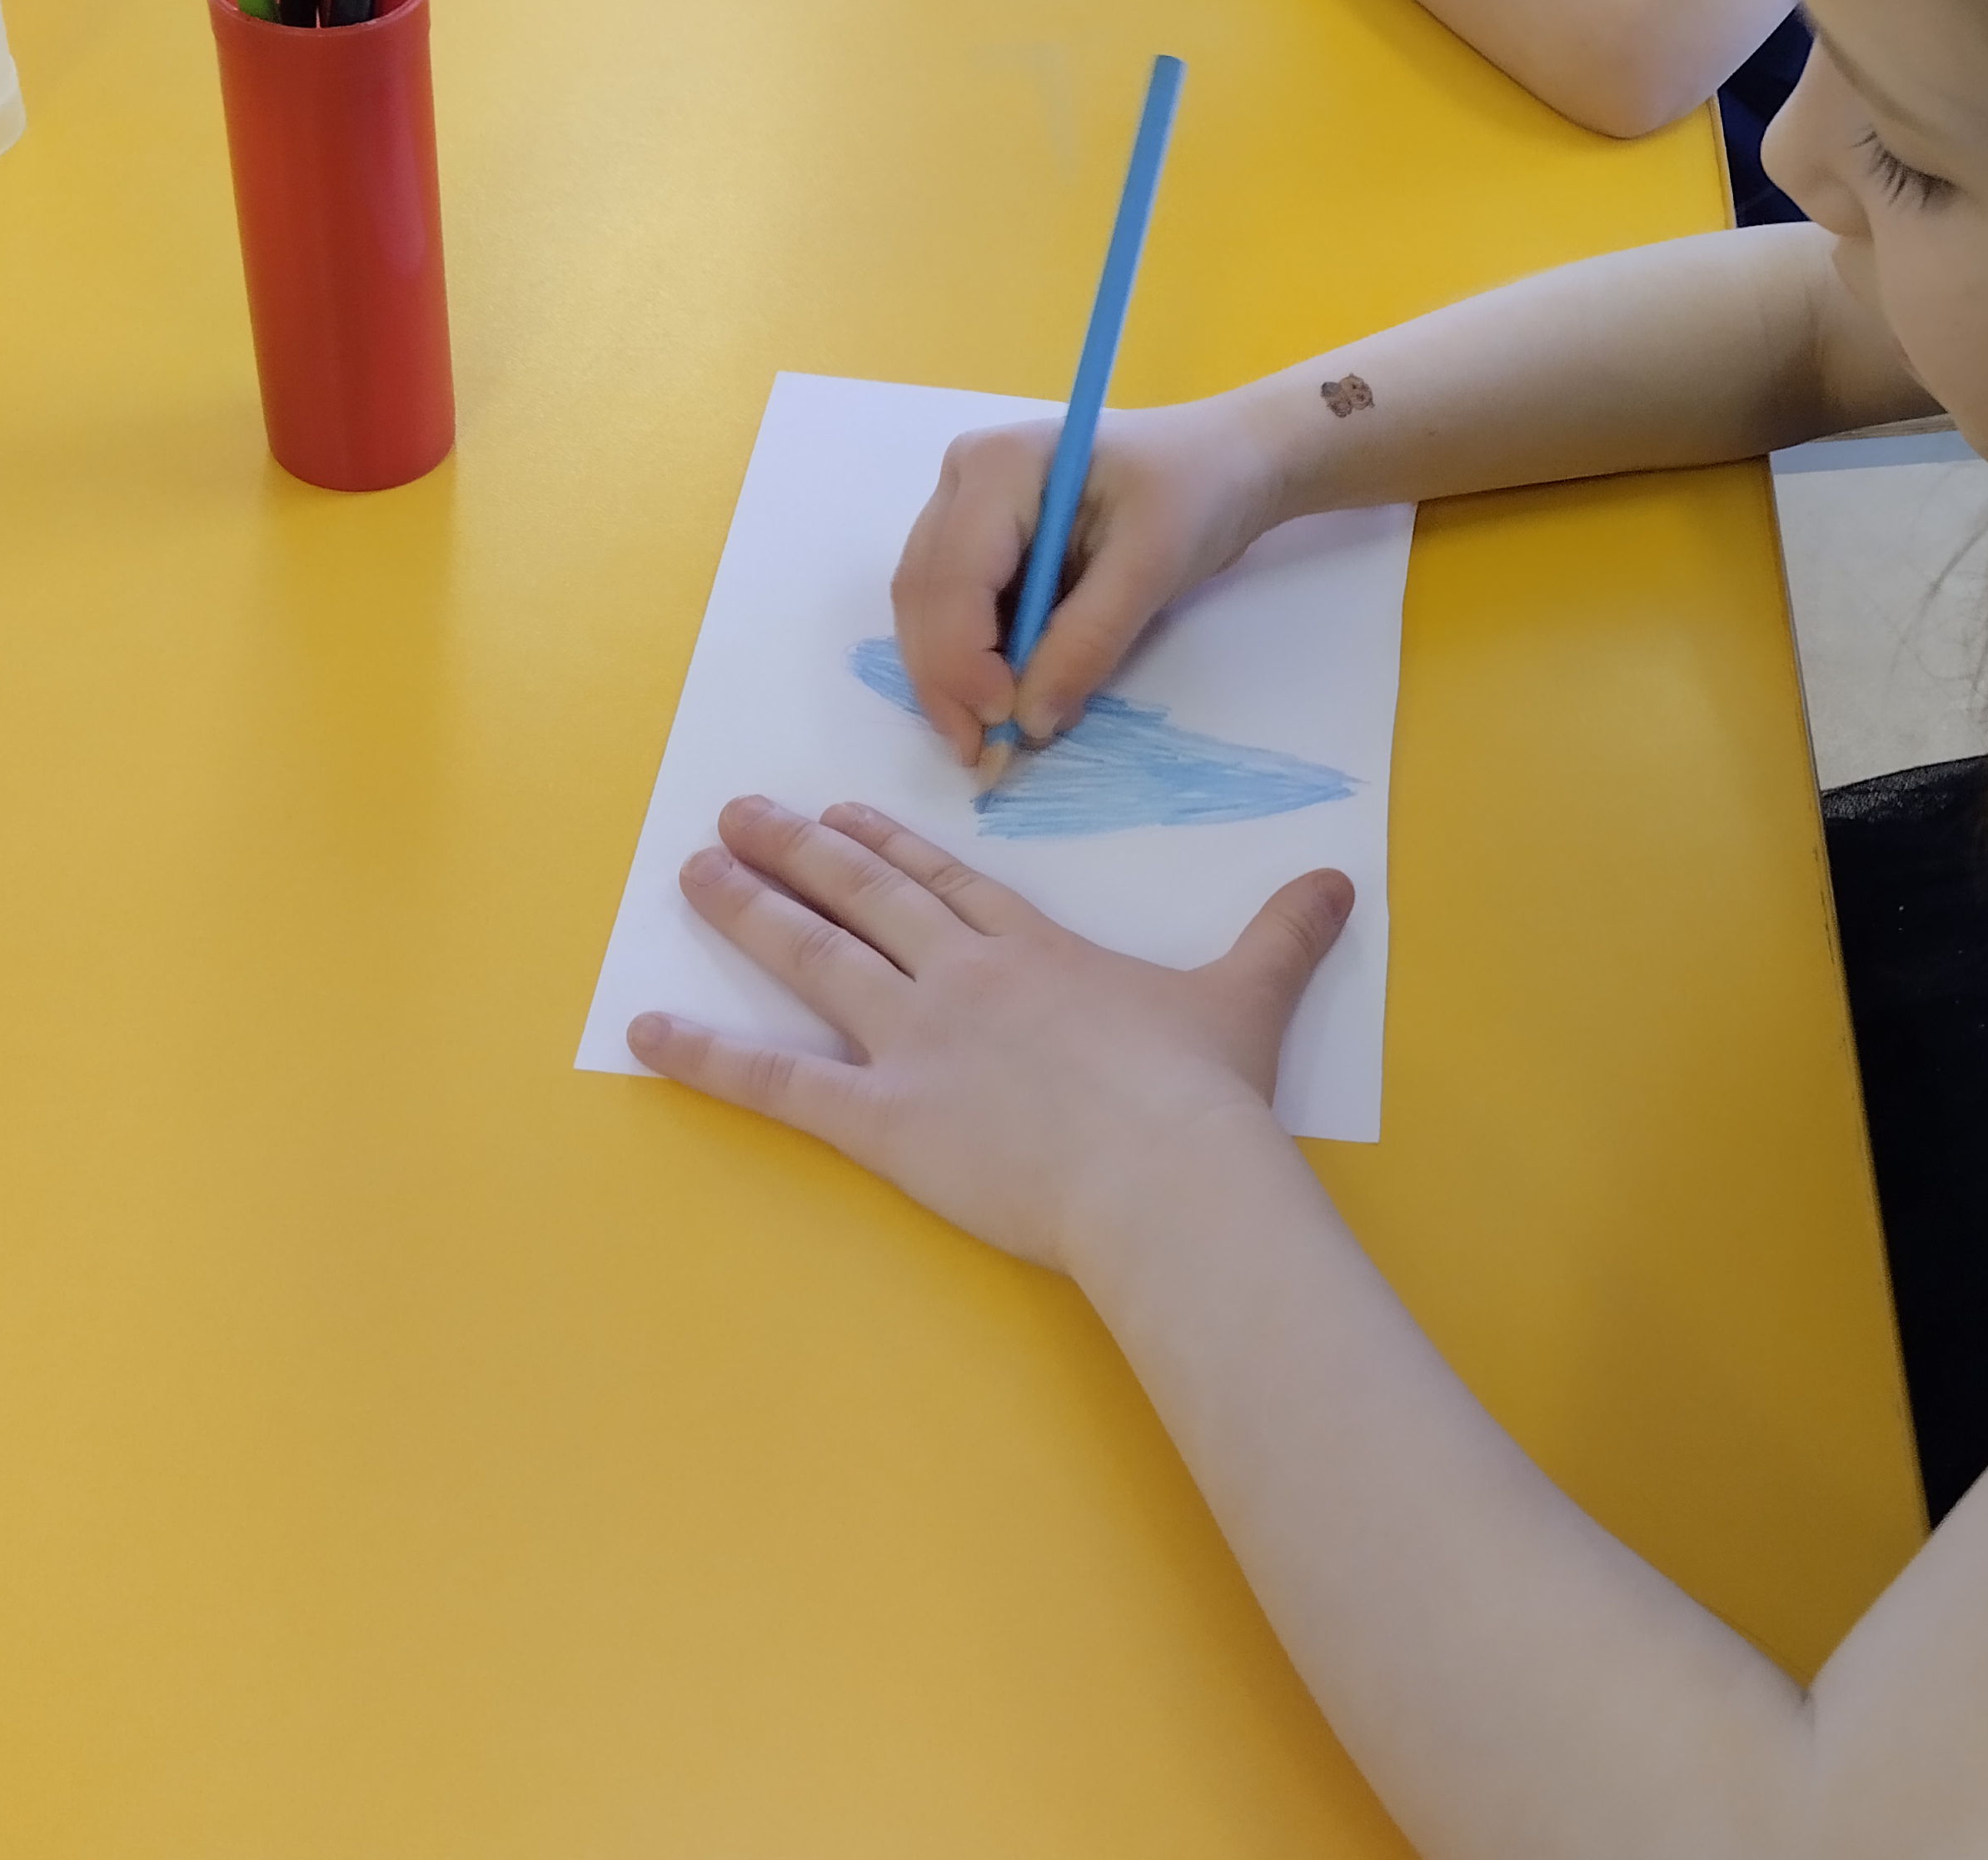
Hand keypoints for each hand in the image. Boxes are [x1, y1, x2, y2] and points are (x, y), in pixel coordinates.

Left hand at [630, 796, 1352, 1271]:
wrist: (1168, 1174)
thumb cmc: (1204, 1094)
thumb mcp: (1250, 998)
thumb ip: (1284, 935)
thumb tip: (1341, 882)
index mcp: (1036, 951)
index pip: (946, 884)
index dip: (889, 846)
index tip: (840, 815)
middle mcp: (963, 978)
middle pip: (866, 899)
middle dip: (798, 852)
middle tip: (739, 814)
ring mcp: (916, 1041)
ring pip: (815, 960)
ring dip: (750, 913)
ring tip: (694, 872)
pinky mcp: (882, 1117)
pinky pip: (779, 1083)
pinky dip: (707, 1058)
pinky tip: (646, 1033)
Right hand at [890, 395, 1287, 764]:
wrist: (1222, 465)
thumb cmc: (1195, 493)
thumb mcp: (1153, 563)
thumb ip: (1089, 639)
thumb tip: (1030, 722)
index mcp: (998, 464)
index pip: (952, 575)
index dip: (964, 657)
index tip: (1005, 720)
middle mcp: (962, 482)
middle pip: (924, 597)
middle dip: (946, 682)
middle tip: (983, 754)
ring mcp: (964, 512)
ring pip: (928, 612)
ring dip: (952, 682)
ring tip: (993, 741)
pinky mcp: (983, 547)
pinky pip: (957, 615)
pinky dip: (976, 666)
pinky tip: (1008, 703)